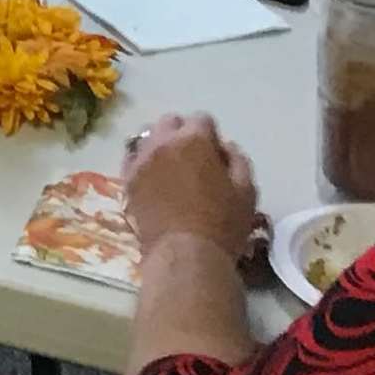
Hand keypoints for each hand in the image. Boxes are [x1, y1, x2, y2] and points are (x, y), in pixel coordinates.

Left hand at [122, 113, 264, 262]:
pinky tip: (154, 180)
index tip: (215, 157)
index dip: (211, 137)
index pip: (202, 119)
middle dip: (183, 134)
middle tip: (193, 160)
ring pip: (148, 137)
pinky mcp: (127, 180)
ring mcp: (141, 160)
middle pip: (171, 122)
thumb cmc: (222, 224)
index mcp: (194, 139)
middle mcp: (163, 141)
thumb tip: (225, 146)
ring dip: (161, 145)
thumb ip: (238, 160)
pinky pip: (133, 159)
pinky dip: (144, 162)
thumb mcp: (247, 191)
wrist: (185, 255)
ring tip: (172, 170)